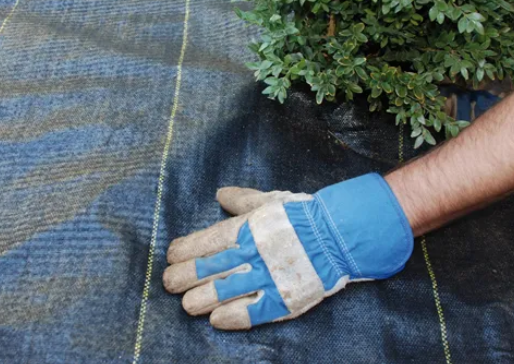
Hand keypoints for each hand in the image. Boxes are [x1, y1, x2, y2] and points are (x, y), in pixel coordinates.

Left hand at [162, 173, 412, 329]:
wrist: (343, 235)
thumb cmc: (306, 216)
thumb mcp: (273, 201)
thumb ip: (244, 200)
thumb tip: (220, 194)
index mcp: (248, 228)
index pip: (204, 242)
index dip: (182, 251)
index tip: (171, 257)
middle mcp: (253, 254)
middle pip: (205, 269)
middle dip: (182, 278)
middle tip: (172, 284)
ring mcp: (266, 278)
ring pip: (220, 293)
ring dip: (199, 300)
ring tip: (189, 304)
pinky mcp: (282, 300)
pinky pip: (250, 313)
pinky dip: (229, 317)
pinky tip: (216, 319)